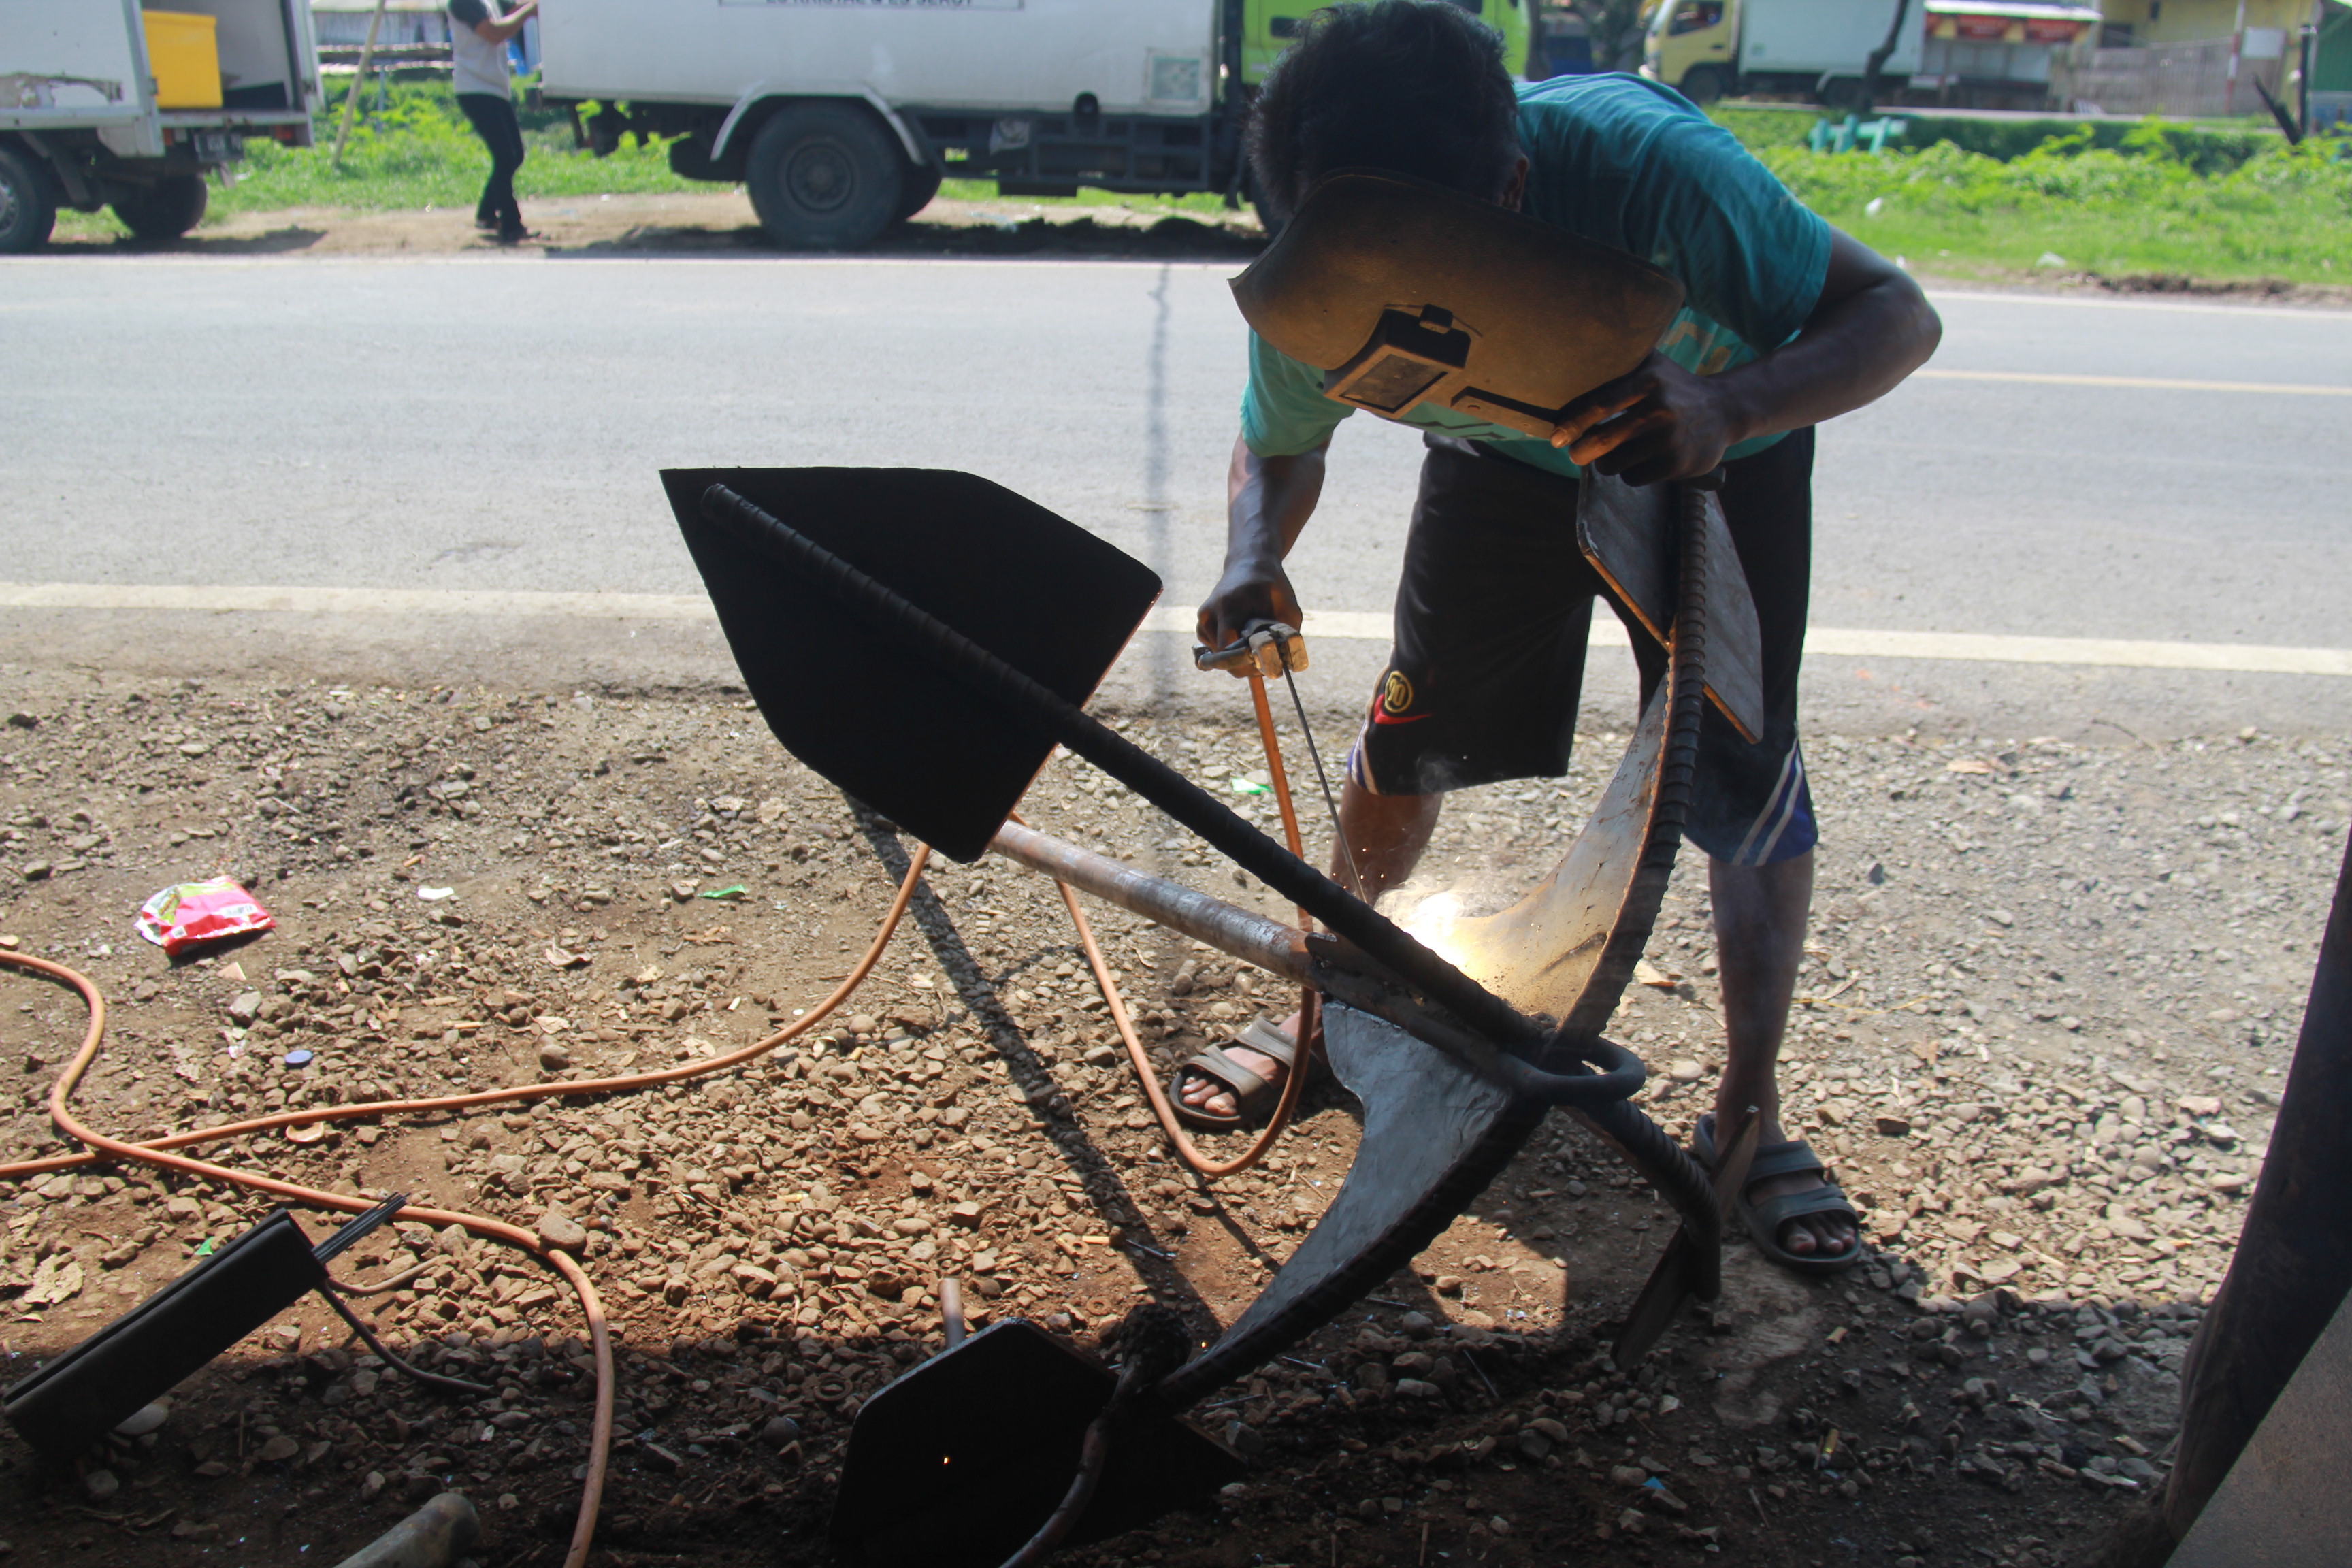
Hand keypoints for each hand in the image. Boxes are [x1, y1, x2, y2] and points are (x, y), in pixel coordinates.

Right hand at [1197, 559, 1302, 678]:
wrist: (1249, 564)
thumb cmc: (1273, 587)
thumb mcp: (1288, 608)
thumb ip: (1286, 636)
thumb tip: (1285, 665)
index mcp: (1230, 605)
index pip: (1227, 648)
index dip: (1245, 663)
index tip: (1263, 666)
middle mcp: (1211, 611)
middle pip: (1219, 657)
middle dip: (1241, 666)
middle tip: (1261, 665)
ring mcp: (1203, 616)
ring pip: (1216, 656)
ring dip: (1235, 658)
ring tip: (1253, 644)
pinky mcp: (1202, 621)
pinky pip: (1213, 648)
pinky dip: (1227, 650)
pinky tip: (1241, 638)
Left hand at [1549, 352, 1743, 486]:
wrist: (1724, 410)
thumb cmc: (1673, 386)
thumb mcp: (1653, 363)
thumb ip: (1621, 359)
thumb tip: (1570, 359)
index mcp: (1649, 381)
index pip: (1599, 405)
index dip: (1572, 423)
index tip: (1556, 436)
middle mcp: (1660, 409)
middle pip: (1601, 441)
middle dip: (1579, 452)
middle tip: (1574, 453)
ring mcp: (1669, 439)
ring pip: (1614, 464)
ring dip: (1606, 463)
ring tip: (1613, 453)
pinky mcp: (1677, 464)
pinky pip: (1633, 477)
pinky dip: (1629, 473)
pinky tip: (1639, 460)